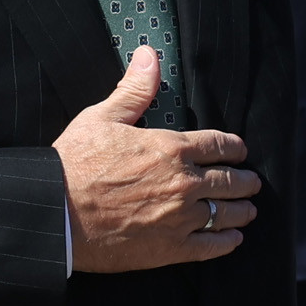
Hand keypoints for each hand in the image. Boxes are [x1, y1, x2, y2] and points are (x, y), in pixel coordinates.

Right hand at [52, 48, 258, 273]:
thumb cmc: (74, 164)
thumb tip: (149, 56)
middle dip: (244, 180)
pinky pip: (210, 246)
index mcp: (172, 149)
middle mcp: (184, 183)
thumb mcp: (102, 118)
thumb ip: (134, 90)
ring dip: (241, 210)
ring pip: (226, 213)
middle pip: (230, 181)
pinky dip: (226, 242)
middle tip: (251, 182)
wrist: (53, 214)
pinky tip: (232, 239)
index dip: (235, 148)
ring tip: (248, 210)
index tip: (240, 152)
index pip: (221, 145)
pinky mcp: (169, 249)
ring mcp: (179, 218)